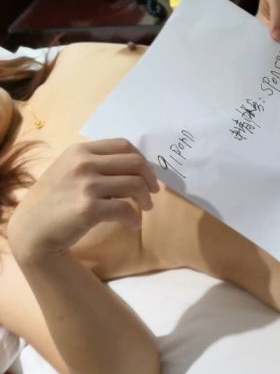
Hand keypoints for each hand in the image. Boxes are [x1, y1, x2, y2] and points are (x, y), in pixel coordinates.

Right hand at [8, 138, 159, 259]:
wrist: (32, 229)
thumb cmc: (54, 199)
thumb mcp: (68, 169)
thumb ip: (96, 162)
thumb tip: (136, 165)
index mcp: (80, 150)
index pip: (123, 145)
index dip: (142, 159)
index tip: (146, 174)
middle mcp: (83, 163)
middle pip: (135, 162)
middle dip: (150, 178)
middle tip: (153, 192)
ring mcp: (86, 185)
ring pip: (135, 185)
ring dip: (146, 199)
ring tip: (145, 208)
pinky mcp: (89, 208)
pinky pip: (126, 209)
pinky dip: (135, 218)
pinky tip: (133, 223)